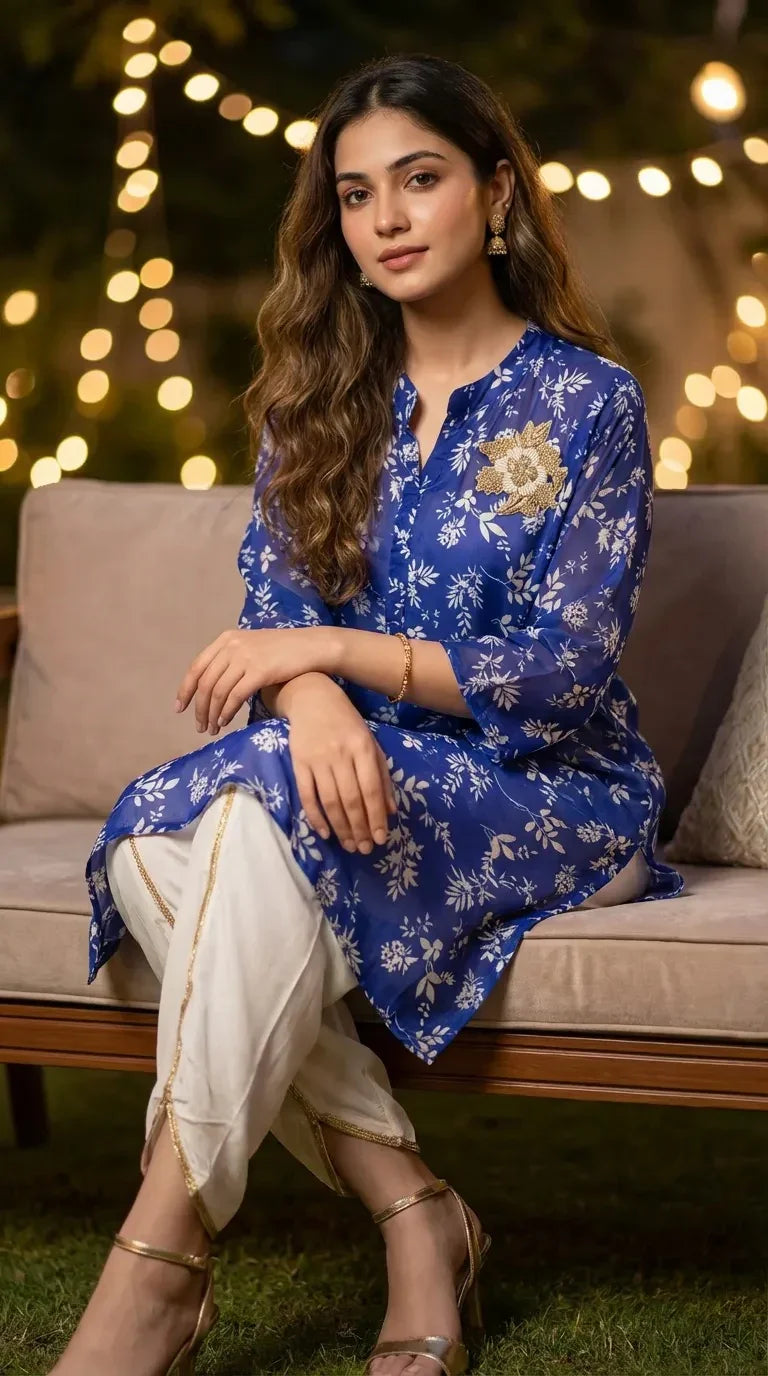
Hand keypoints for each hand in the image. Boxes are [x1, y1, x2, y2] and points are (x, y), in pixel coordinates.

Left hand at [174, 626, 334, 734]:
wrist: (311, 647)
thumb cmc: (283, 651)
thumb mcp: (251, 647)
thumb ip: (231, 659)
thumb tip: (212, 687)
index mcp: (226, 639)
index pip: (197, 667)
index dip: (185, 690)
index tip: (180, 708)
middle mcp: (232, 646)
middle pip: (205, 683)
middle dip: (199, 708)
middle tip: (199, 727)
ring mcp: (245, 658)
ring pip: (217, 692)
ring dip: (212, 715)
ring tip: (212, 729)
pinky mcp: (259, 671)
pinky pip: (234, 697)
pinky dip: (226, 713)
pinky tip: (226, 722)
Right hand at [285, 677, 396, 852]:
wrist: (312, 697)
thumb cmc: (347, 724)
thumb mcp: (371, 744)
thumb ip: (382, 776)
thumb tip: (391, 811)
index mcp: (364, 748)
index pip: (371, 790)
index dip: (376, 817)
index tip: (381, 838)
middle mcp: (341, 754)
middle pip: (351, 799)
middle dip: (359, 828)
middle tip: (365, 849)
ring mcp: (318, 759)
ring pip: (330, 801)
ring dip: (340, 827)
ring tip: (349, 845)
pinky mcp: (298, 762)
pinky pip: (307, 795)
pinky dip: (315, 816)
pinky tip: (325, 833)